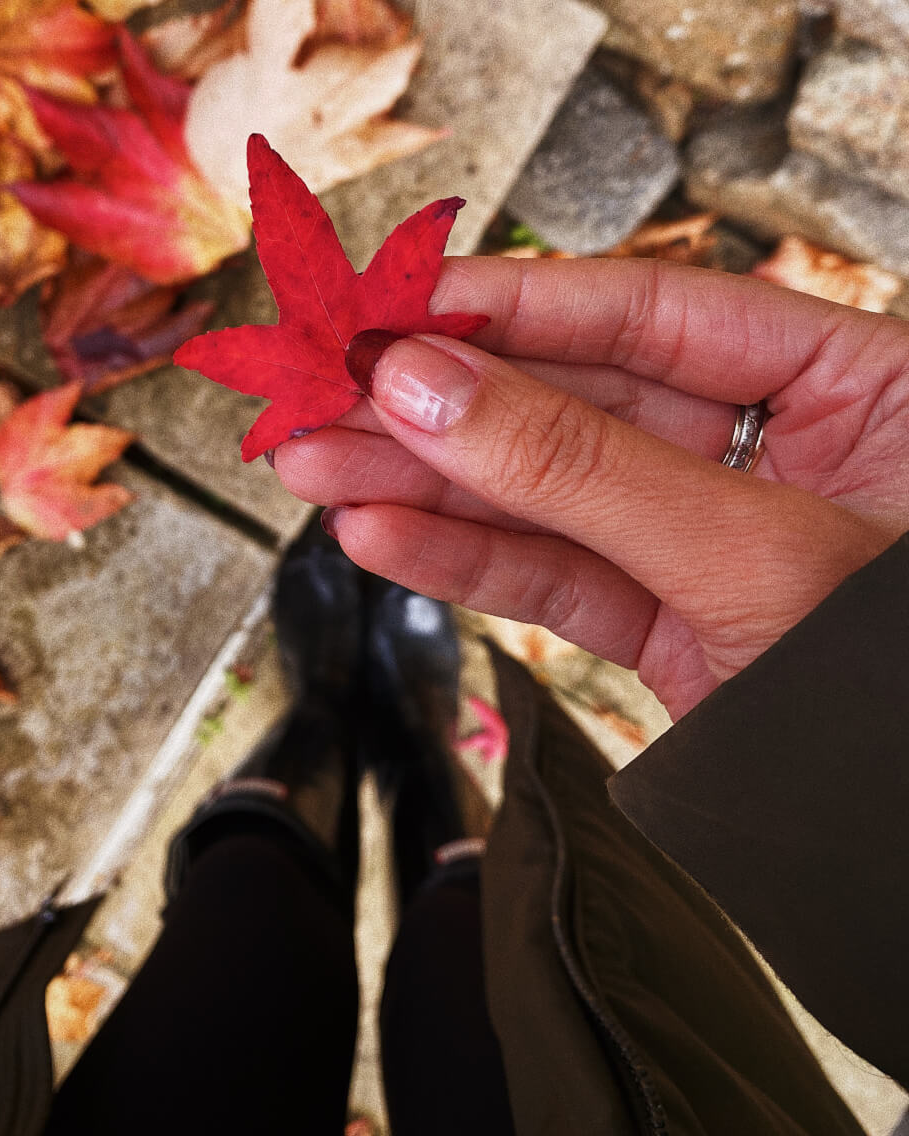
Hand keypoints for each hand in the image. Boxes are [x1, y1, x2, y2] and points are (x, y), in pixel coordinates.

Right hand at [271, 257, 908, 717]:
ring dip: (423, 482)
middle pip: (579, 399)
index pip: (655, 313)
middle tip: (329, 389)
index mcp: (856, 383)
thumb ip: (586, 470)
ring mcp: (718, 542)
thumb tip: (434, 388)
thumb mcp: (755, 554)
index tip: (403, 307)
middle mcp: (782, 451)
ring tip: (316, 463)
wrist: (903, 858)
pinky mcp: (674, 624)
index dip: (515, 306)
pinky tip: (383, 533)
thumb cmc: (899, 686)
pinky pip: (556, 578)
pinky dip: (465, 563)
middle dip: (442, 401)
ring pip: (548, 494)